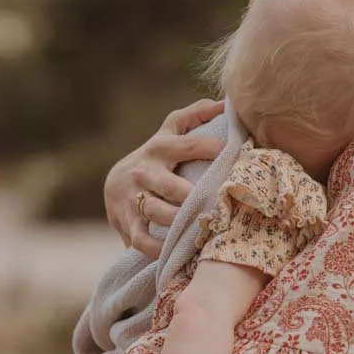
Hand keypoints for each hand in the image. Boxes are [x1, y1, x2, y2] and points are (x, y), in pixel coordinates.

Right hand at [104, 100, 224, 258]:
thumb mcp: (169, 132)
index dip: (212, 150)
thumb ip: (193, 115)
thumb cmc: (156, 157)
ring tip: (202, 230)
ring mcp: (135, 199)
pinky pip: (143, 240)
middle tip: (220, 205)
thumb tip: (222, 102)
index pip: (189, 146)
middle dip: (194, 196)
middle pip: (172, 186)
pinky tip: (178, 250)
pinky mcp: (129, 224)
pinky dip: (158, 248)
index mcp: (160, 147)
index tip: (237, 157)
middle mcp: (145, 172)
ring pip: (158, 212)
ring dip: (179, 223)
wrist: (115, 185)